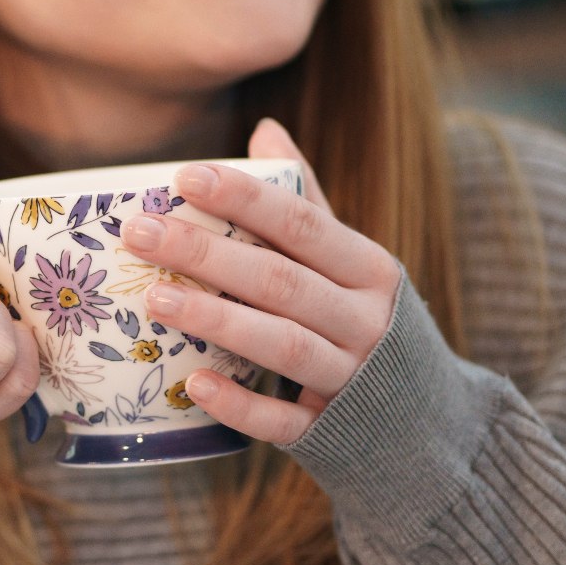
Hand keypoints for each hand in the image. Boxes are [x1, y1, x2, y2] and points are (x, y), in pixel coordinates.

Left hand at [119, 118, 401, 445]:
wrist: (426, 424)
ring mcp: (350, 380)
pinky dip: (239, 405)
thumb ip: (307, 202)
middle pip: (281, 281)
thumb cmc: (366, 321)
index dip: (245, 199)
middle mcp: (366, 322)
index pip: (303, 224)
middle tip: (140, 233)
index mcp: (369, 269)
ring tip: (154, 298)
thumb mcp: (351, 262)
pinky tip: (193, 384)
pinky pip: (283, 420)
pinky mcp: (330, 433)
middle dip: (208, 255)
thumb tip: (264, 130)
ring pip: (281, 346)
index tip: (184, 177)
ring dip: (216, 321)